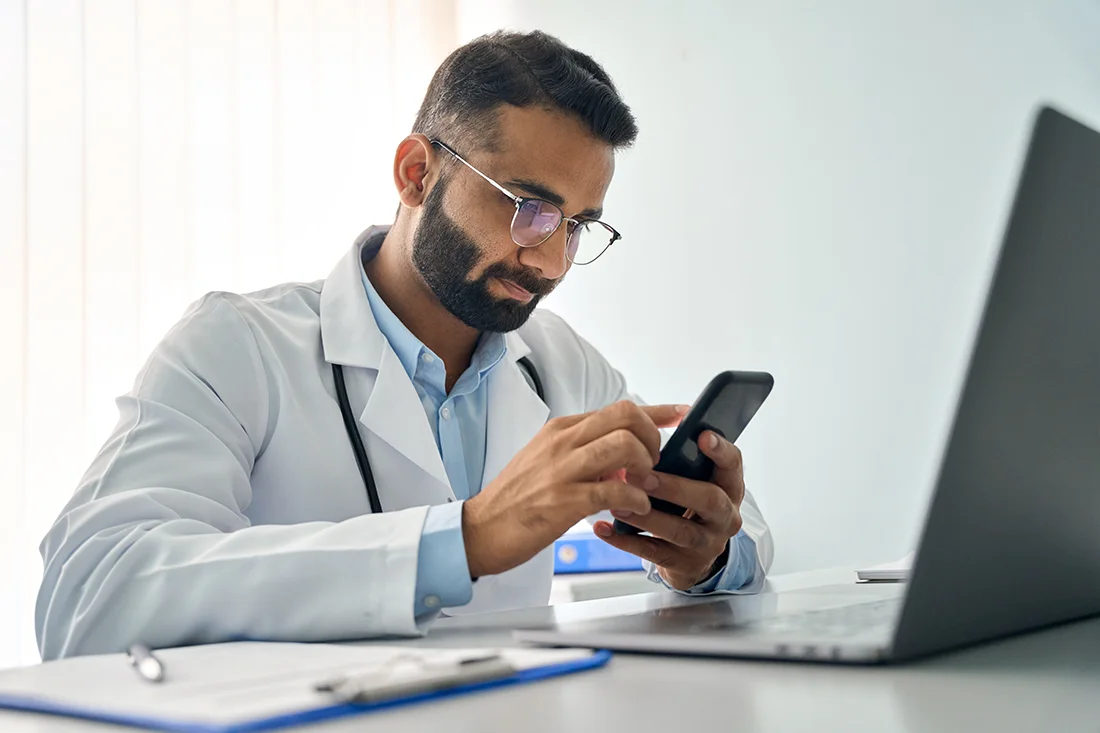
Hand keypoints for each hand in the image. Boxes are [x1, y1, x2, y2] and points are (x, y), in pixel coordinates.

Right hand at [462, 401, 687, 577]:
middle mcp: (563, 442)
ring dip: (645, 467)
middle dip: (652, 438)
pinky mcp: (563, 501)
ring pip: (624, 446)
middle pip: (626, 416)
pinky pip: (616, 492)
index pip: (618, 408)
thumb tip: (623, 457)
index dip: (656, 411)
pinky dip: (635, 501)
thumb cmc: (517, 499)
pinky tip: (635, 510)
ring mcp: (562, 470)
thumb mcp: (548, 462)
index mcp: (561, 430)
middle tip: (653, 464)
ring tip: (643, 487)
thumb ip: (585, 454)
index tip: (681, 414)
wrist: (479, 529)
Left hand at [593, 430, 744, 589]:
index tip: (702, 435)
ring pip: (680, 530)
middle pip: (709, 499)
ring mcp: (706, 543)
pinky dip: (626, 540)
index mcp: (728, 487)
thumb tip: (677, 412)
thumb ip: (686, 451)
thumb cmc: (688, 504)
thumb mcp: (694, 478)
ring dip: (646, 515)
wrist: (692, 555)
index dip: (721, 450)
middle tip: (641, 476)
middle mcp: (725, 516)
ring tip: (617, 502)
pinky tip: (604, 527)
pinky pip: (654, 552)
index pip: (733, 465)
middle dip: (674, 487)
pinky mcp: (684, 565)